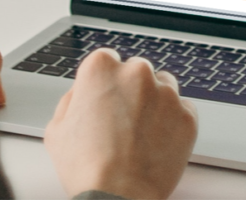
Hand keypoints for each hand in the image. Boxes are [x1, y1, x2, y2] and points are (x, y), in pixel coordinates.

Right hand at [45, 49, 197, 199]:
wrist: (116, 197)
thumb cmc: (85, 167)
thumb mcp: (57, 127)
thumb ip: (71, 99)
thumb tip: (82, 93)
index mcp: (101, 67)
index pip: (108, 59)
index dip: (105, 82)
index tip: (106, 97)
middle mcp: (136, 72)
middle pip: (137, 70)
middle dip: (131, 89)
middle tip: (123, 119)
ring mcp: (165, 93)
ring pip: (163, 85)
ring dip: (155, 100)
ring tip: (142, 130)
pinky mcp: (187, 116)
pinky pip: (183, 109)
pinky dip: (173, 121)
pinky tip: (158, 140)